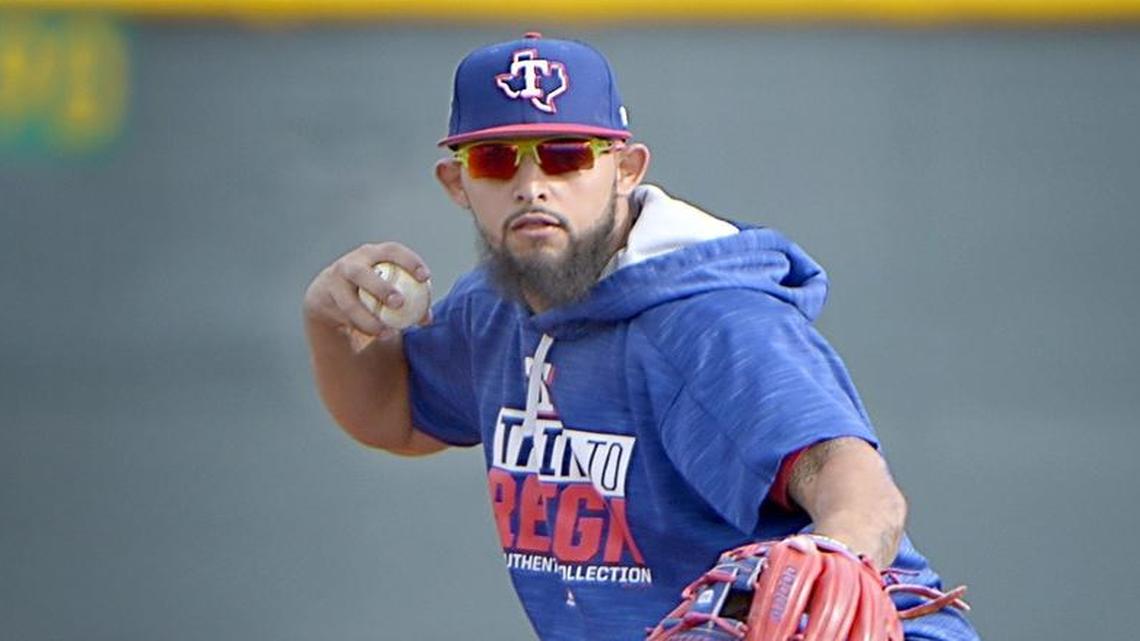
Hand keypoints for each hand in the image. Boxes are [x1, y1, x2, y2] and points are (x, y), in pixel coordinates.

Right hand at [303, 242, 431, 340]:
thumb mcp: (388, 288)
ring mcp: (335, 284)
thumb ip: (409, 300)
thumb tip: (427, 318)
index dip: (409, 261)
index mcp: (372, 255)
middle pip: (361, 273)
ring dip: (369, 318)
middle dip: (380, 288)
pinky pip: (345, 319)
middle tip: (399, 302)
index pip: (391, 251)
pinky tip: (381, 334)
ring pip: (349, 303)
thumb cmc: (371, 290)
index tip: (425, 277)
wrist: (330, 297)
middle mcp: (350, 265)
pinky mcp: (324, 302)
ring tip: (389, 332)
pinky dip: (364, 327)